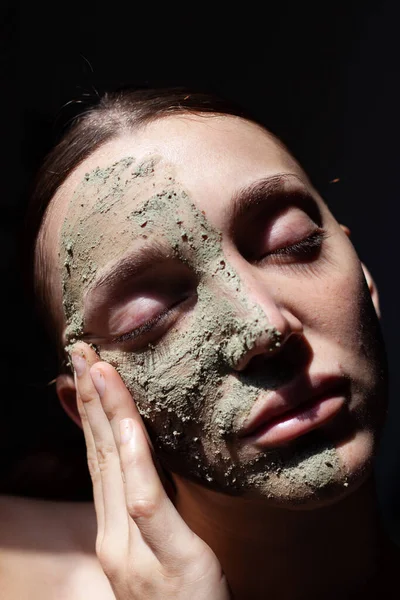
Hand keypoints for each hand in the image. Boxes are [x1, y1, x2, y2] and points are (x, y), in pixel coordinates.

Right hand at [71, 342, 230, 599]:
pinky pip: (147, 501)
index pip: (98, 460)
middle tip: (79, 351)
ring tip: (96, 367)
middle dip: (89, 399)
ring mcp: (136, 553)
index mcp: (116, 533)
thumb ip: (151, 506)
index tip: (83, 373)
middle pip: (98, 455)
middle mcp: (114, 539)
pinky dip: (133, 457)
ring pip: (115, 469)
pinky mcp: (170, 562)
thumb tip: (148, 458)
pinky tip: (126, 421)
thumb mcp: (162, 549)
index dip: (89, 414)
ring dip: (104, 413)